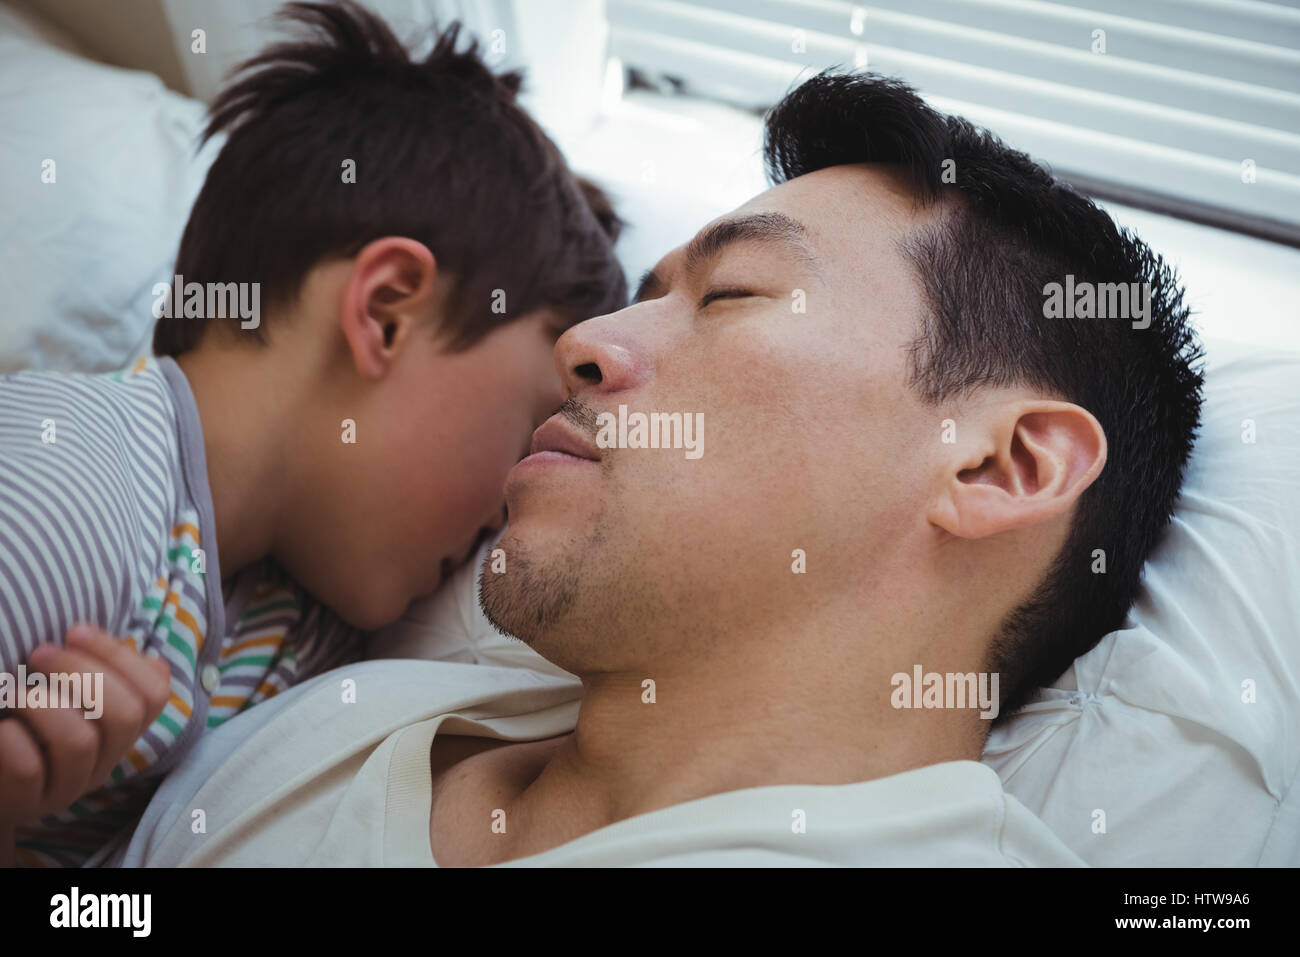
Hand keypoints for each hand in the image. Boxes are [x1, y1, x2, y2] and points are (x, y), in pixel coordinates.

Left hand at [0, 625, 170, 833]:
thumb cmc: (27, 724)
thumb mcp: (73, 700)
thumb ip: (104, 680)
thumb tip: (155, 662)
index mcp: (120, 733)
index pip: (154, 695)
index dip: (121, 656)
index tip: (76, 631)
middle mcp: (103, 763)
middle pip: (126, 716)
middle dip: (82, 671)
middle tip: (40, 653)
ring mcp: (68, 788)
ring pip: (80, 742)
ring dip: (42, 702)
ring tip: (13, 691)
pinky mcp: (27, 804)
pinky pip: (29, 767)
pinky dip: (12, 737)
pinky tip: (2, 726)